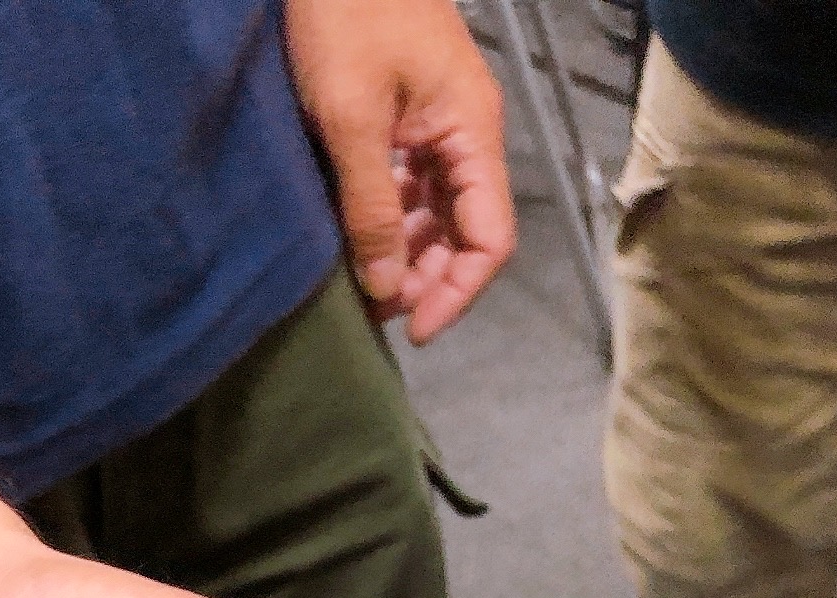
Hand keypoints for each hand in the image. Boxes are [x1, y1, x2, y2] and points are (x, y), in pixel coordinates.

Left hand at [284, 0, 514, 342]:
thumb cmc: (346, 15)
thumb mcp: (351, 118)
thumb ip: (371, 206)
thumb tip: (387, 288)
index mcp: (472, 132)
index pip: (489, 239)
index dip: (456, 293)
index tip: (412, 328)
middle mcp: (466, 134)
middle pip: (465, 233)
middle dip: (428, 279)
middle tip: (376, 312)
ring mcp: (438, 124)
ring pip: (437, 214)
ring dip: (406, 254)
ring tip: (363, 284)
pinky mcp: (408, 115)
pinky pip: (412, 186)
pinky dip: (390, 219)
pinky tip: (357, 238)